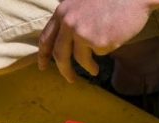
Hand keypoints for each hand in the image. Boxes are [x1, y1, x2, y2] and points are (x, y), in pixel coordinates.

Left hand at [38, 0, 153, 81]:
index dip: (43, 55)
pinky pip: (100, 53)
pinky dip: (106, 49)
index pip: (46, 38)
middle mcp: (69, 23)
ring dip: (87, 68)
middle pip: (60, 55)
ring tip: (94, 70)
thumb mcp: (82, 2)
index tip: (43, 67)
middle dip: (64, 70)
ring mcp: (82, 33)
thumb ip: (71, 17)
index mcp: (63, 12)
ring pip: (80, 59)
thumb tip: (65, 41)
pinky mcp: (98, 42)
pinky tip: (116, 36)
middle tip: (69, 79)